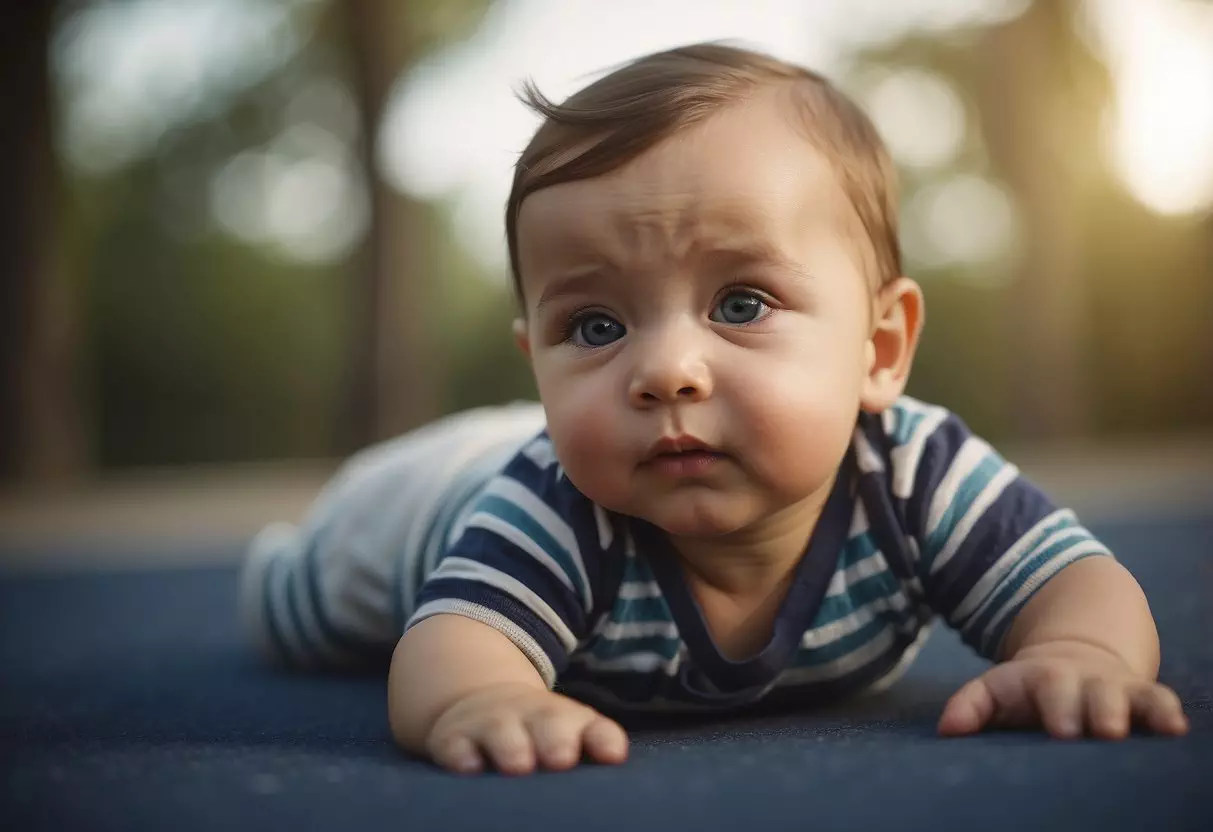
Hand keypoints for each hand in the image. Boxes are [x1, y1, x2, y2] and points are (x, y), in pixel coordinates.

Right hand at [426, 683, 628, 774]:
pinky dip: (462, 755)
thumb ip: (595, 750)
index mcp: (569, 723)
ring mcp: (493, 724)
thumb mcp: (570, 737)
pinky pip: (456, 745)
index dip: (603, 739)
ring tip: (519, 766)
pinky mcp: (456, 737)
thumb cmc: (541, 735)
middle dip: (556, 739)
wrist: (484, 702)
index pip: (594, 729)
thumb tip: (615, 764)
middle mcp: (533, 719)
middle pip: (549, 723)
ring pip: (502, 731)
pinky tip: (469, 767)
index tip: (612, 755)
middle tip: (561, 758)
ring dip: (511, 746)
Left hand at [938, 640, 1188, 739]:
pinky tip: (1178, 728)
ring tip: (1145, 729)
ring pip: (1129, 696)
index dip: (1054, 707)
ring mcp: (1114, 688)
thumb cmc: (1030, 689)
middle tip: (1099, 731)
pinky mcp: (1142, 696)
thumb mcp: (998, 689)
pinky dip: (1166, 712)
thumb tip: (947, 729)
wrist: (1075, 655)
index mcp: (1043, 678)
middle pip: (1090, 694)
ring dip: (1136, 712)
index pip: (1045, 688)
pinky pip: (1158, 700)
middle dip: (1094, 711)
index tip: (1060, 731)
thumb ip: (972, 705)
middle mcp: (1082, 681)